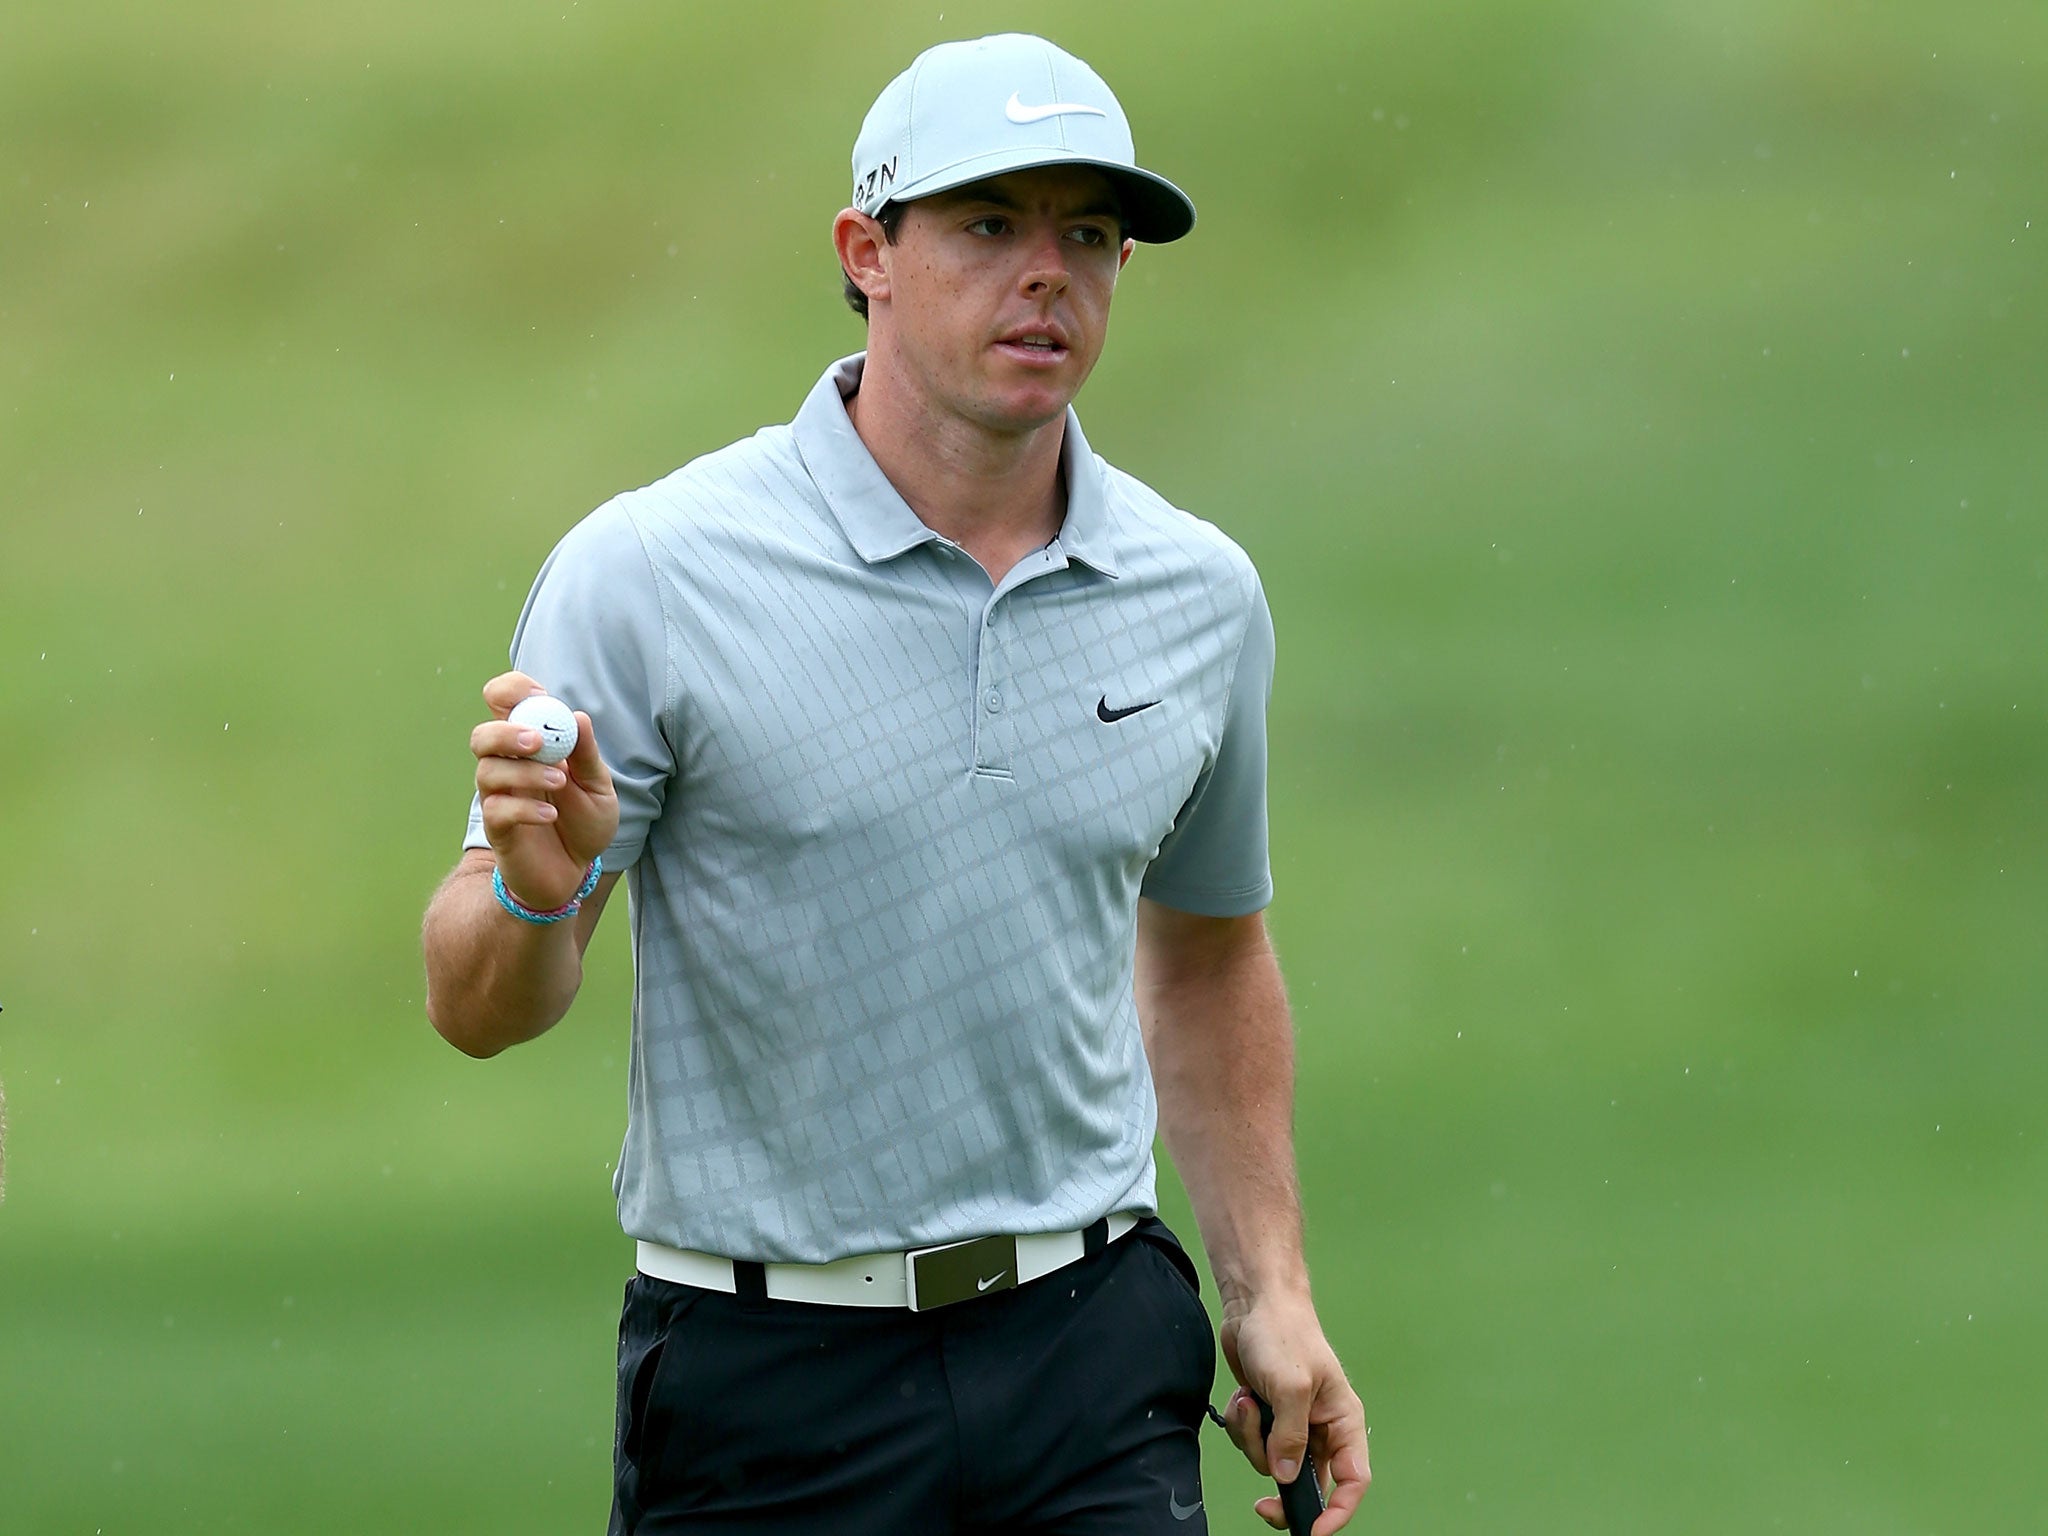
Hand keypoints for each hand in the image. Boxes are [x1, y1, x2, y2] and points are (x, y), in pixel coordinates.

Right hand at [471, 671, 618, 909]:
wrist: (576, 872)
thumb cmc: (584, 823)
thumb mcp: (599, 788)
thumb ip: (586, 756)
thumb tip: (578, 717)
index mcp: (530, 745)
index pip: (503, 703)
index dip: (512, 690)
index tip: (539, 694)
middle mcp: (507, 766)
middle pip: (483, 735)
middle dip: (506, 732)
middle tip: (536, 742)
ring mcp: (498, 796)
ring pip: (487, 771)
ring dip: (524, 772)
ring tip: (560, 783)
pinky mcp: (497, 828)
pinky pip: (496, 810)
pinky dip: (524, 809)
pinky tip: (550, 816)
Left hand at [1219, 1294, 1369, 1532]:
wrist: (1254, 1303)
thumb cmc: (1284, 1333)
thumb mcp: (1291, 1386)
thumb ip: (1290, 1436)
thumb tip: (1286, 1477)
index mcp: (1343, 1420)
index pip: (1354, 1480)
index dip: (1339, 1511)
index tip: (1315, 1530)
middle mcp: (1321, 1427)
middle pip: (1309, 1482)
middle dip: (1283, 1489)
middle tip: (1263, 1508)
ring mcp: (1292, 1422)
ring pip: (1273, 1463)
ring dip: (1253, 1441)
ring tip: (1250, 1404)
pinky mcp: (1267, 1415)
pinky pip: (1252, 1443)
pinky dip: (1242, 1426)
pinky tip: (1243, 1397)